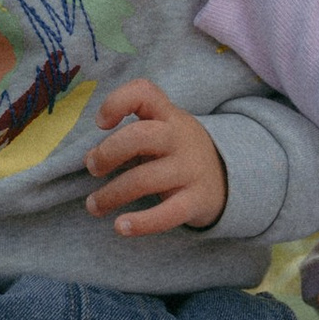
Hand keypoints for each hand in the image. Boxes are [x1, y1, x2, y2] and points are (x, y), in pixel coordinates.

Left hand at [83, 77, 227, 237]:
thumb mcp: (160, 132)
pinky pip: (166, 214)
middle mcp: (180, 138)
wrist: (228, 178)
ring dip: (111, 195)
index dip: (117, 102)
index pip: (144, 92)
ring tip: (94, 205)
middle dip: (108, 152)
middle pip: (140, 136)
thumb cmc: (177, 152)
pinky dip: (140, 223)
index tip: (101, 123)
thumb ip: (127, 138)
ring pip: (144, 180)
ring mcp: (190, 170)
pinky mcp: (195, 201)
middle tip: (93, 168)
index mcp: (168, 116)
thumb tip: (90, 158)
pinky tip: (120, 227)